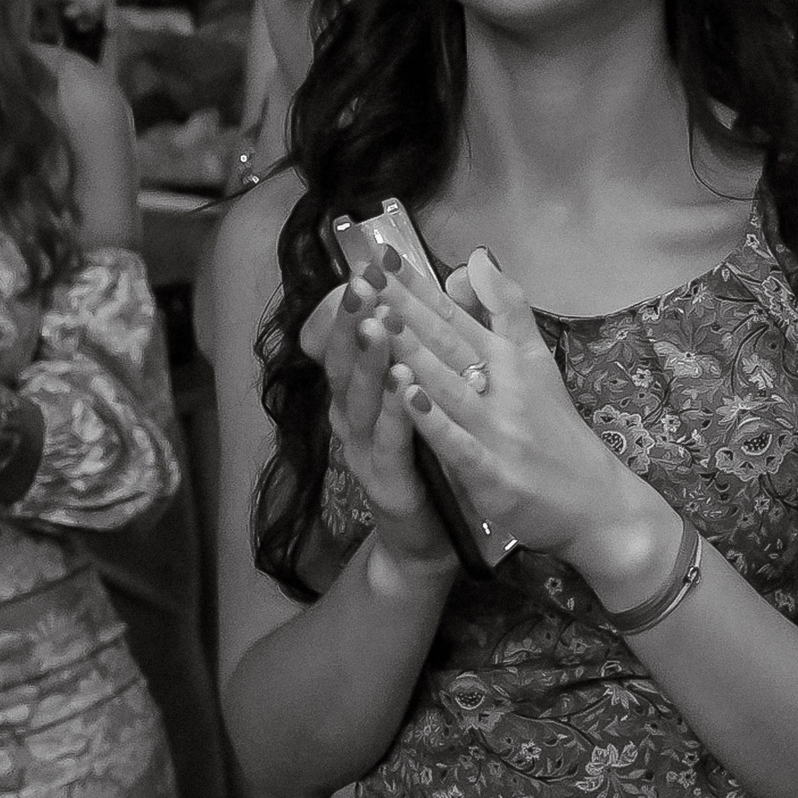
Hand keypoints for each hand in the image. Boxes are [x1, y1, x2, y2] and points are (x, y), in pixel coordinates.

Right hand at [304, 252, 451, 571]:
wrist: (431, 535)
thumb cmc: (427, 455)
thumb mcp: (425, 394)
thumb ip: (430, 340)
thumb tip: (451, 281)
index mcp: (362, 390)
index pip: (349, 337)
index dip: (355, 303)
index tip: (369, 262)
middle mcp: (353, 414)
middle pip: (345, 360)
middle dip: (353, 319)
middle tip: (361, 282)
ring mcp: (363, 450)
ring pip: (360, 399)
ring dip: (369, 360)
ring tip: (377, 323)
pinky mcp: (385, 483)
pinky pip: (389, 444)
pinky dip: (395, 415)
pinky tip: (404, 389)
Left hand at [374, 250, 674, 598]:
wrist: (597, 503)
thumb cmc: (558, 432)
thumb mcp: (538, 363)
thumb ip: (507, 312)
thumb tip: (476, 263)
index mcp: (509, 360)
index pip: (455, 316)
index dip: (417, 286)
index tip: (381, 253)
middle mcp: (505, 388)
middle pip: (446, 343)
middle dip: (403, 307)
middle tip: (364, 273)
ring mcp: (500, 431)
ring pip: (448, 386)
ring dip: (411, 353)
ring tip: (375, 320)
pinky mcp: (497, 475)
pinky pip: (459, 444)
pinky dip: (434, 420)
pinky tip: (406, 396)